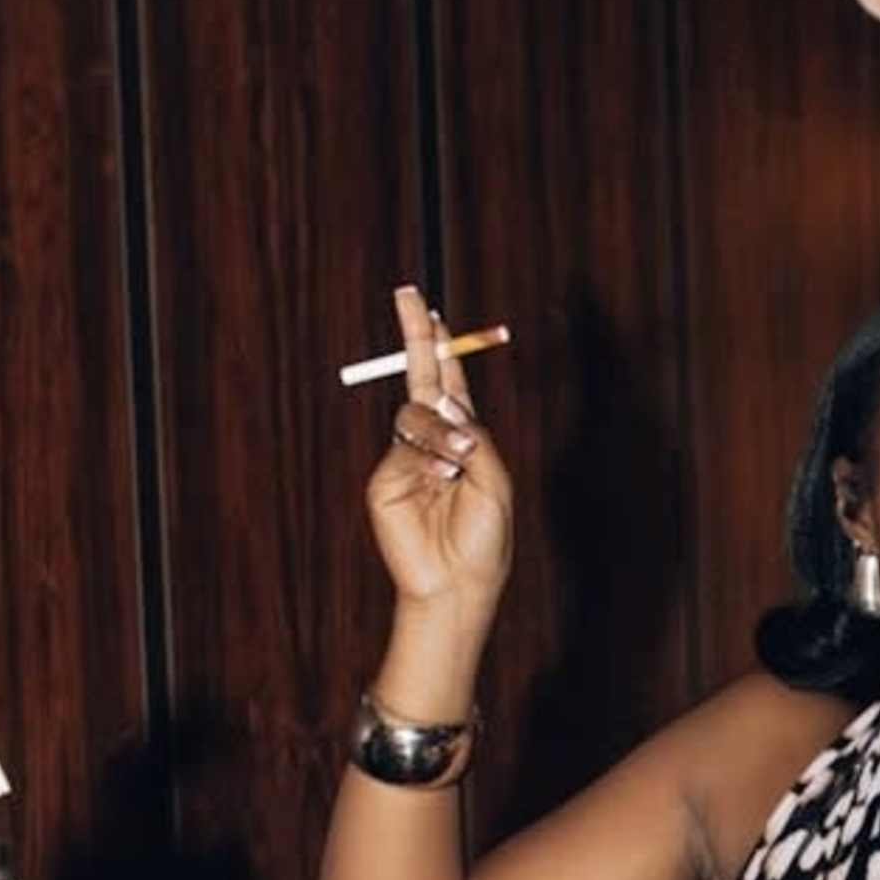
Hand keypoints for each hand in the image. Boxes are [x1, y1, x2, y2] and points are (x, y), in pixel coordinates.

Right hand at [360, 285, 512, 628]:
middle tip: (410, 296)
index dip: (437, 346)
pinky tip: (442, 481)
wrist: (457, 583)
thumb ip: (473, 436)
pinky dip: (428, 459)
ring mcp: (405, 458)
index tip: (427, 309)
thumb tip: (443, 400)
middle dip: (414, 336)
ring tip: (459, 463)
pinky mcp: (385, 479)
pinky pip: (404, 449)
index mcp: (463, 438)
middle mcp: (432, 441)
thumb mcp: (494, 480)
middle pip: (420, 379)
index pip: (447, 382)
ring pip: (416, 415)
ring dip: (442, 433)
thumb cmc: (485, 537)